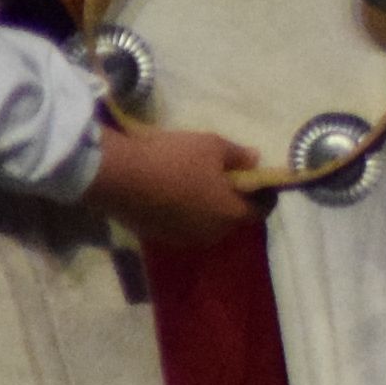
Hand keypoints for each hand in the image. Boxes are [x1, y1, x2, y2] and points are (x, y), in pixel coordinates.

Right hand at [88, 120, 262, 247]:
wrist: (120, 176)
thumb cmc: (175, 158)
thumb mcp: (213, 146)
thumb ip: (239, 155)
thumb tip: (255, 160)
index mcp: (231, 214)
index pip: (260, 210)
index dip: (264, 195)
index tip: (261, 181)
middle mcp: (211, 233)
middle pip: (233, 219)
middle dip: (234, 201)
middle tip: (228, 179)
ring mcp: (184, 238)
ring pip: (206, 224)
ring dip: (208, 208)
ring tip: (199, 185)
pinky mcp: (159, 237)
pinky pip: (182, 225)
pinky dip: (185, 212)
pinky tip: (174, 194)